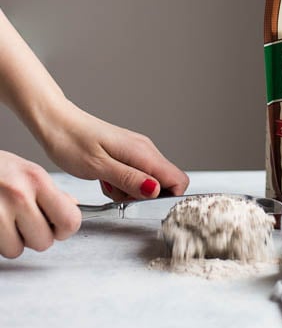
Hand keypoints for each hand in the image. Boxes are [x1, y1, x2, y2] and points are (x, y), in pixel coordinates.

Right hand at [0, 151, 80, 257]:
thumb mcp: (27, 171)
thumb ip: (50, 192)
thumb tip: (72, 207)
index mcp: (36, 180)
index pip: (69, 220)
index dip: (64, 228)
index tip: (58, 226)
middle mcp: (19, 196)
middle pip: (43, 242)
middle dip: (35, 236)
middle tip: (25, 222)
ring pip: (17, 250)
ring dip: (13, 241)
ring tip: (7, 221)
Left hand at [41, 101, 188, 202]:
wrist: (57, 123)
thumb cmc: (72, 142)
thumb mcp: (99, 166)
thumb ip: (129, 179)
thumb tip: (156, 190)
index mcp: (142, 152)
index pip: (178, 179)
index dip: (167, 197)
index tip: (145, 204)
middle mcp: (144, 150)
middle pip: (164, 183)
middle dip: (145, 198)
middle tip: (119, 194)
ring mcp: (136, 151)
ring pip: (148, 182)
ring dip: (131, 192)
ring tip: (107, 185)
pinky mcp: (127, 154)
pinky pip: (135, 177)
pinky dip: (122, 185)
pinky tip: (104, 179)